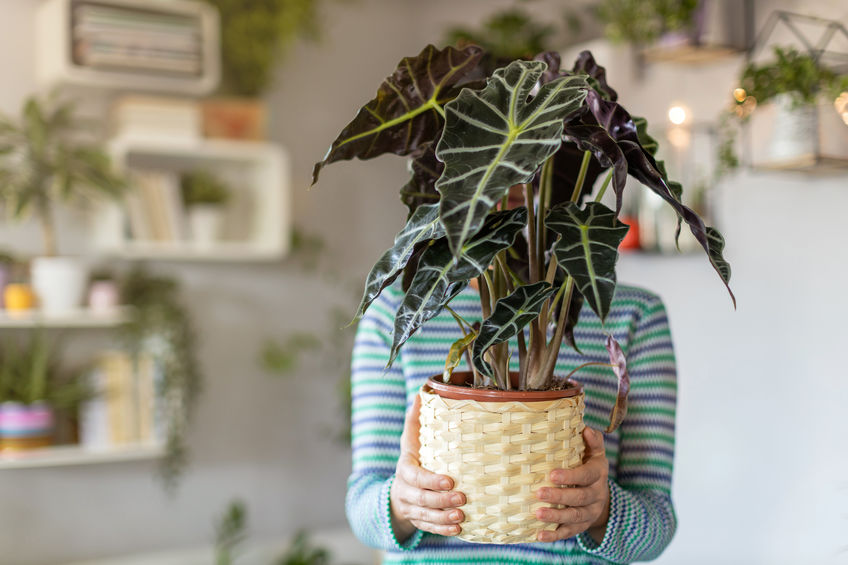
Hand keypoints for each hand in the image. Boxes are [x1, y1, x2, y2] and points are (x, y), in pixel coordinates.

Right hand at [390, 392, 465, 540]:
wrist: (397, 492)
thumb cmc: (412, 461)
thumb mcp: (410, 441)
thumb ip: (415, 421)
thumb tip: (422, 392)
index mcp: (405, 469)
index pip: (415, 477)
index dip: (431, 480)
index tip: (450, 479)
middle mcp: (405, 491)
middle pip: (421, 499)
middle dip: (441, 499)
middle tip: (463, 498)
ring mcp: (411, 508)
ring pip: (426, 517)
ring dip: (444, 517)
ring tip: (463, 515)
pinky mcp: (418, 522)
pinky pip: (429, 529)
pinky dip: (443, 530)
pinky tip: (459, 529)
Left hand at [535, 427, 610, 542]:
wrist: (602, 496)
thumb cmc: (590, 467)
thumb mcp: (595, 453)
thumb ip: (593, 441)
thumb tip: (586, 429)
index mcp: (597, 475)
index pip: (586, 476)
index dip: (571, 476)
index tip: (552, 474)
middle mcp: (595, 495)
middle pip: (579, 498)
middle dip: (559, 496)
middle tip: (538, 492)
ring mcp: (588, 513)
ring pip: (573, 517)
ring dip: (555, 516)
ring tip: (537, 513)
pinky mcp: (580, 526)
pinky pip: (568, 532)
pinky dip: (554, 535)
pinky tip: (539, 535)